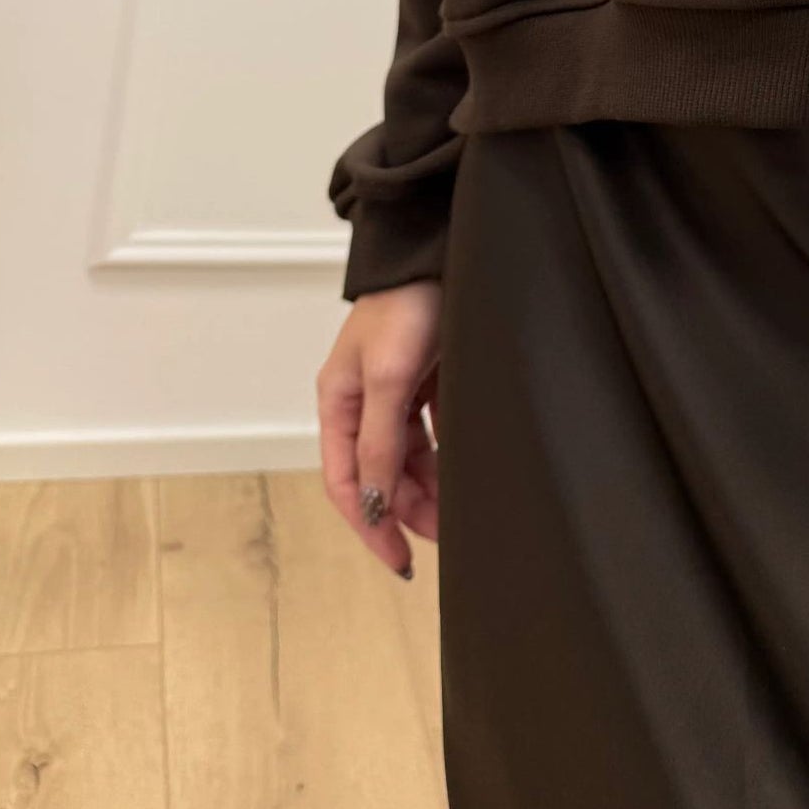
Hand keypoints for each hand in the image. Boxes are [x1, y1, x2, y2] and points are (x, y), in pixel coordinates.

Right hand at [316, 280, 442, 576]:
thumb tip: (374, 505)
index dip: (371, 526)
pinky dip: (448, 455)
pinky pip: (434, 431)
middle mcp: (363, 400)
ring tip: (463, 511)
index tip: (401, 561)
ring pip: (410, 456)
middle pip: (381, 473)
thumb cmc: (406, 305)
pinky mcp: (429, 376)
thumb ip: (380, 442)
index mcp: (339, 401)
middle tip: (448, 538)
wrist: (439, 247)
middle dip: (409, 510)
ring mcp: (396, 389)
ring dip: (431, 487)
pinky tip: (469, 471)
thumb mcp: (388, 377)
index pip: (347, 483)